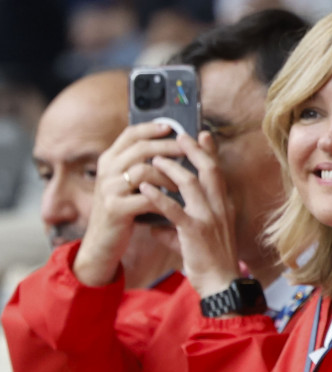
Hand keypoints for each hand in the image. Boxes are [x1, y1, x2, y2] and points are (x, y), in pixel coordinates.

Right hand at [73, 122, 182, 286]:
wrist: (102, 245)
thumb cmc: (122, 212)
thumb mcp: (127, 185)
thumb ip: (140, 166)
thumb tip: (170, 147)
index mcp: (109, 161)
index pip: (130, 134)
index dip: (152, 128)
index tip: (172, 127)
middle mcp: (106, 170)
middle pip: (140, 148)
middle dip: (168, 147)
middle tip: (188, 151)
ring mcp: (108, 189)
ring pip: (143, 170)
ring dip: (169, 176)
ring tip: (183, 185)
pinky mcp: (115, 209)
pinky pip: (146, 197)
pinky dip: (165, 199)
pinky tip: (176, 203)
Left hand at [139, 131, 241, 298]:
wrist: (221, 284)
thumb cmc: (210, 262)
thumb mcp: (198, 239)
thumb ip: (178, 227)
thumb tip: (156, 226)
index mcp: (223, 207)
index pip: (218, 173)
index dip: (210, 152)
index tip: (201, 134)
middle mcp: (220, 208)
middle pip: (209, 170)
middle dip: (194, 150)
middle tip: (179, 135)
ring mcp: (209, 219)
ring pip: (192, 184)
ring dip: (172, 168)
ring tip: (156, 159)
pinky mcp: (195, 232)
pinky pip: (174, 209)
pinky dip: (158, 196)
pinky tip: (144, 187)